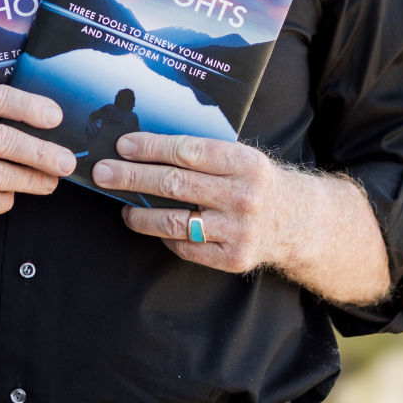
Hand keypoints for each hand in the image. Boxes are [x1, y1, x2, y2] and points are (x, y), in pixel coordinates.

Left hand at [91, 132, 390, 304]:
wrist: (299, 222)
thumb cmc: (256, 180)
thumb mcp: (240, 156)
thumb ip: (201, 151)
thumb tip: (143, 143)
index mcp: (245, 162)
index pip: (188, 151)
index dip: (151, 147)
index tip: (122, 145)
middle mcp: (244, 196)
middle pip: (175, 185)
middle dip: (132, 178)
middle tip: (102, 173)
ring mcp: (239, 231)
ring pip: (176, 222)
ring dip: (141, 214)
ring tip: (121, 206)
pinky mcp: (233, 259)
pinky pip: (186, 248)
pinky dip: (166, 237)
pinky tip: (153, 226)